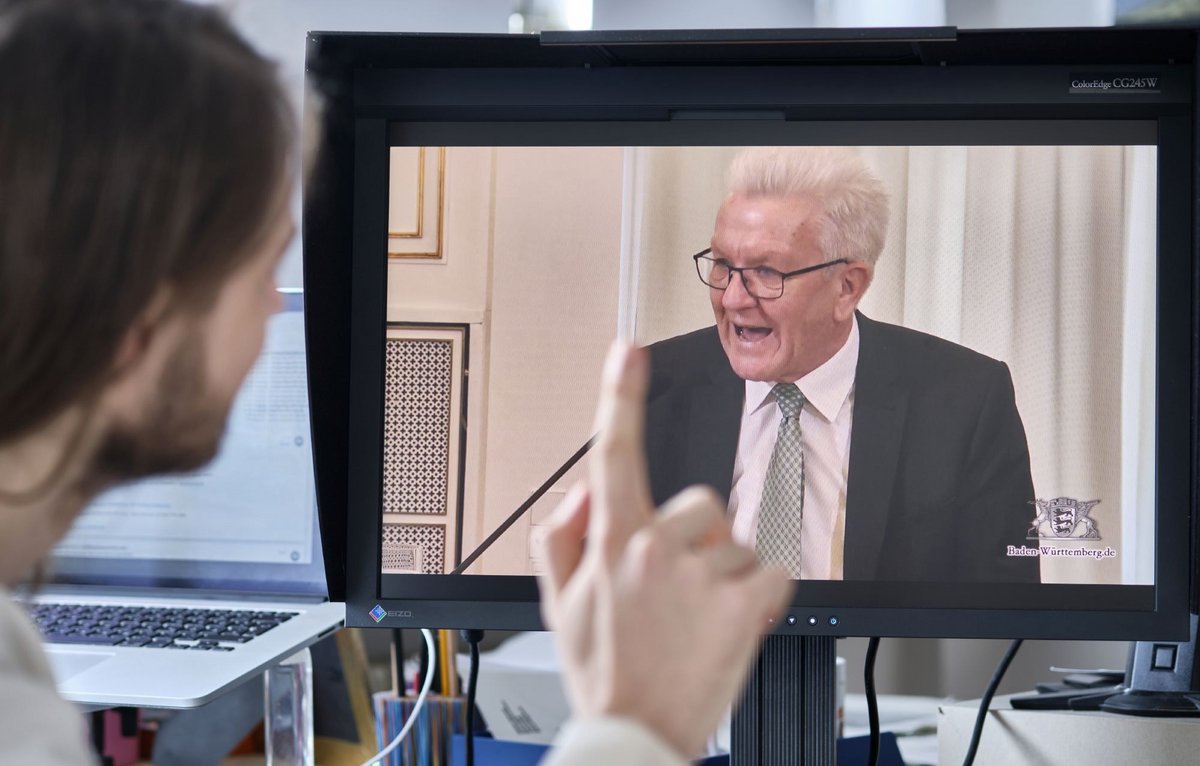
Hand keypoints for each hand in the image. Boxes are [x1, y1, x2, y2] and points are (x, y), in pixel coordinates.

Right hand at [537, 340, 793, 758]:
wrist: (636, 733)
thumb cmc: (602, 670)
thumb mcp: (557, 603)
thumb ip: (562, 535)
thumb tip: (586, 491)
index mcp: (611, 542)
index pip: (613, 453)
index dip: (620, 394)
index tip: (628, 351)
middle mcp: (656, 550)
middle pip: (699, 503)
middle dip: (694, 537)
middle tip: (673, 589)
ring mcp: (703, 575)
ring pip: (736, 541)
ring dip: (725, 572)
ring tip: (697, 619)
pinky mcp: (744, 604)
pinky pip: (773, 570)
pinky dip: (761, 595)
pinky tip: (732, 623)